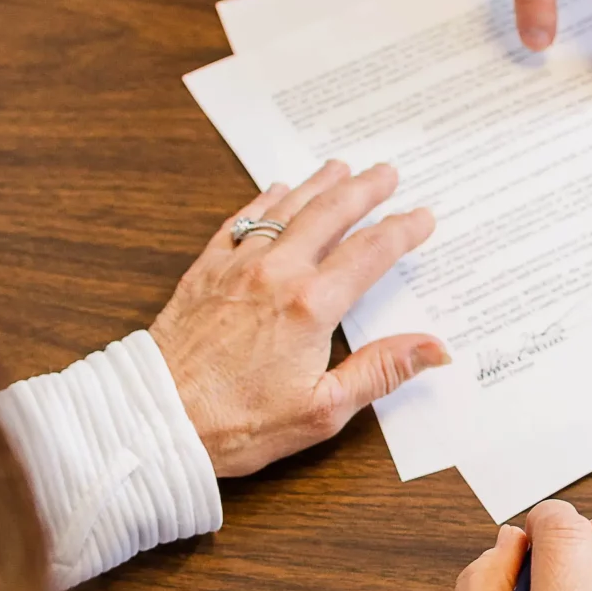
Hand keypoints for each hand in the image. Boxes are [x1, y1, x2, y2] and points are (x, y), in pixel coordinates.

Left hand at [149, 160, 443, 476]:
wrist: (158, 418)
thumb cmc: (238, 422)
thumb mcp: (323, 409)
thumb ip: (380, 371)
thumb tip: (433, 349)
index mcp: (311, 306)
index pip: (370, 253)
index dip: (401, 230)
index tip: (422, 216)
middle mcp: (275, 273)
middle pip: (329, 214)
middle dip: (363, 190)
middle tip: (386, 172)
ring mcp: (237, 267)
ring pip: (284, 209)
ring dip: (316, 185)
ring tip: (339, 168)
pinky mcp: (205, 271)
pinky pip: (240, 222)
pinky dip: (262, 202)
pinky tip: (273, 192)